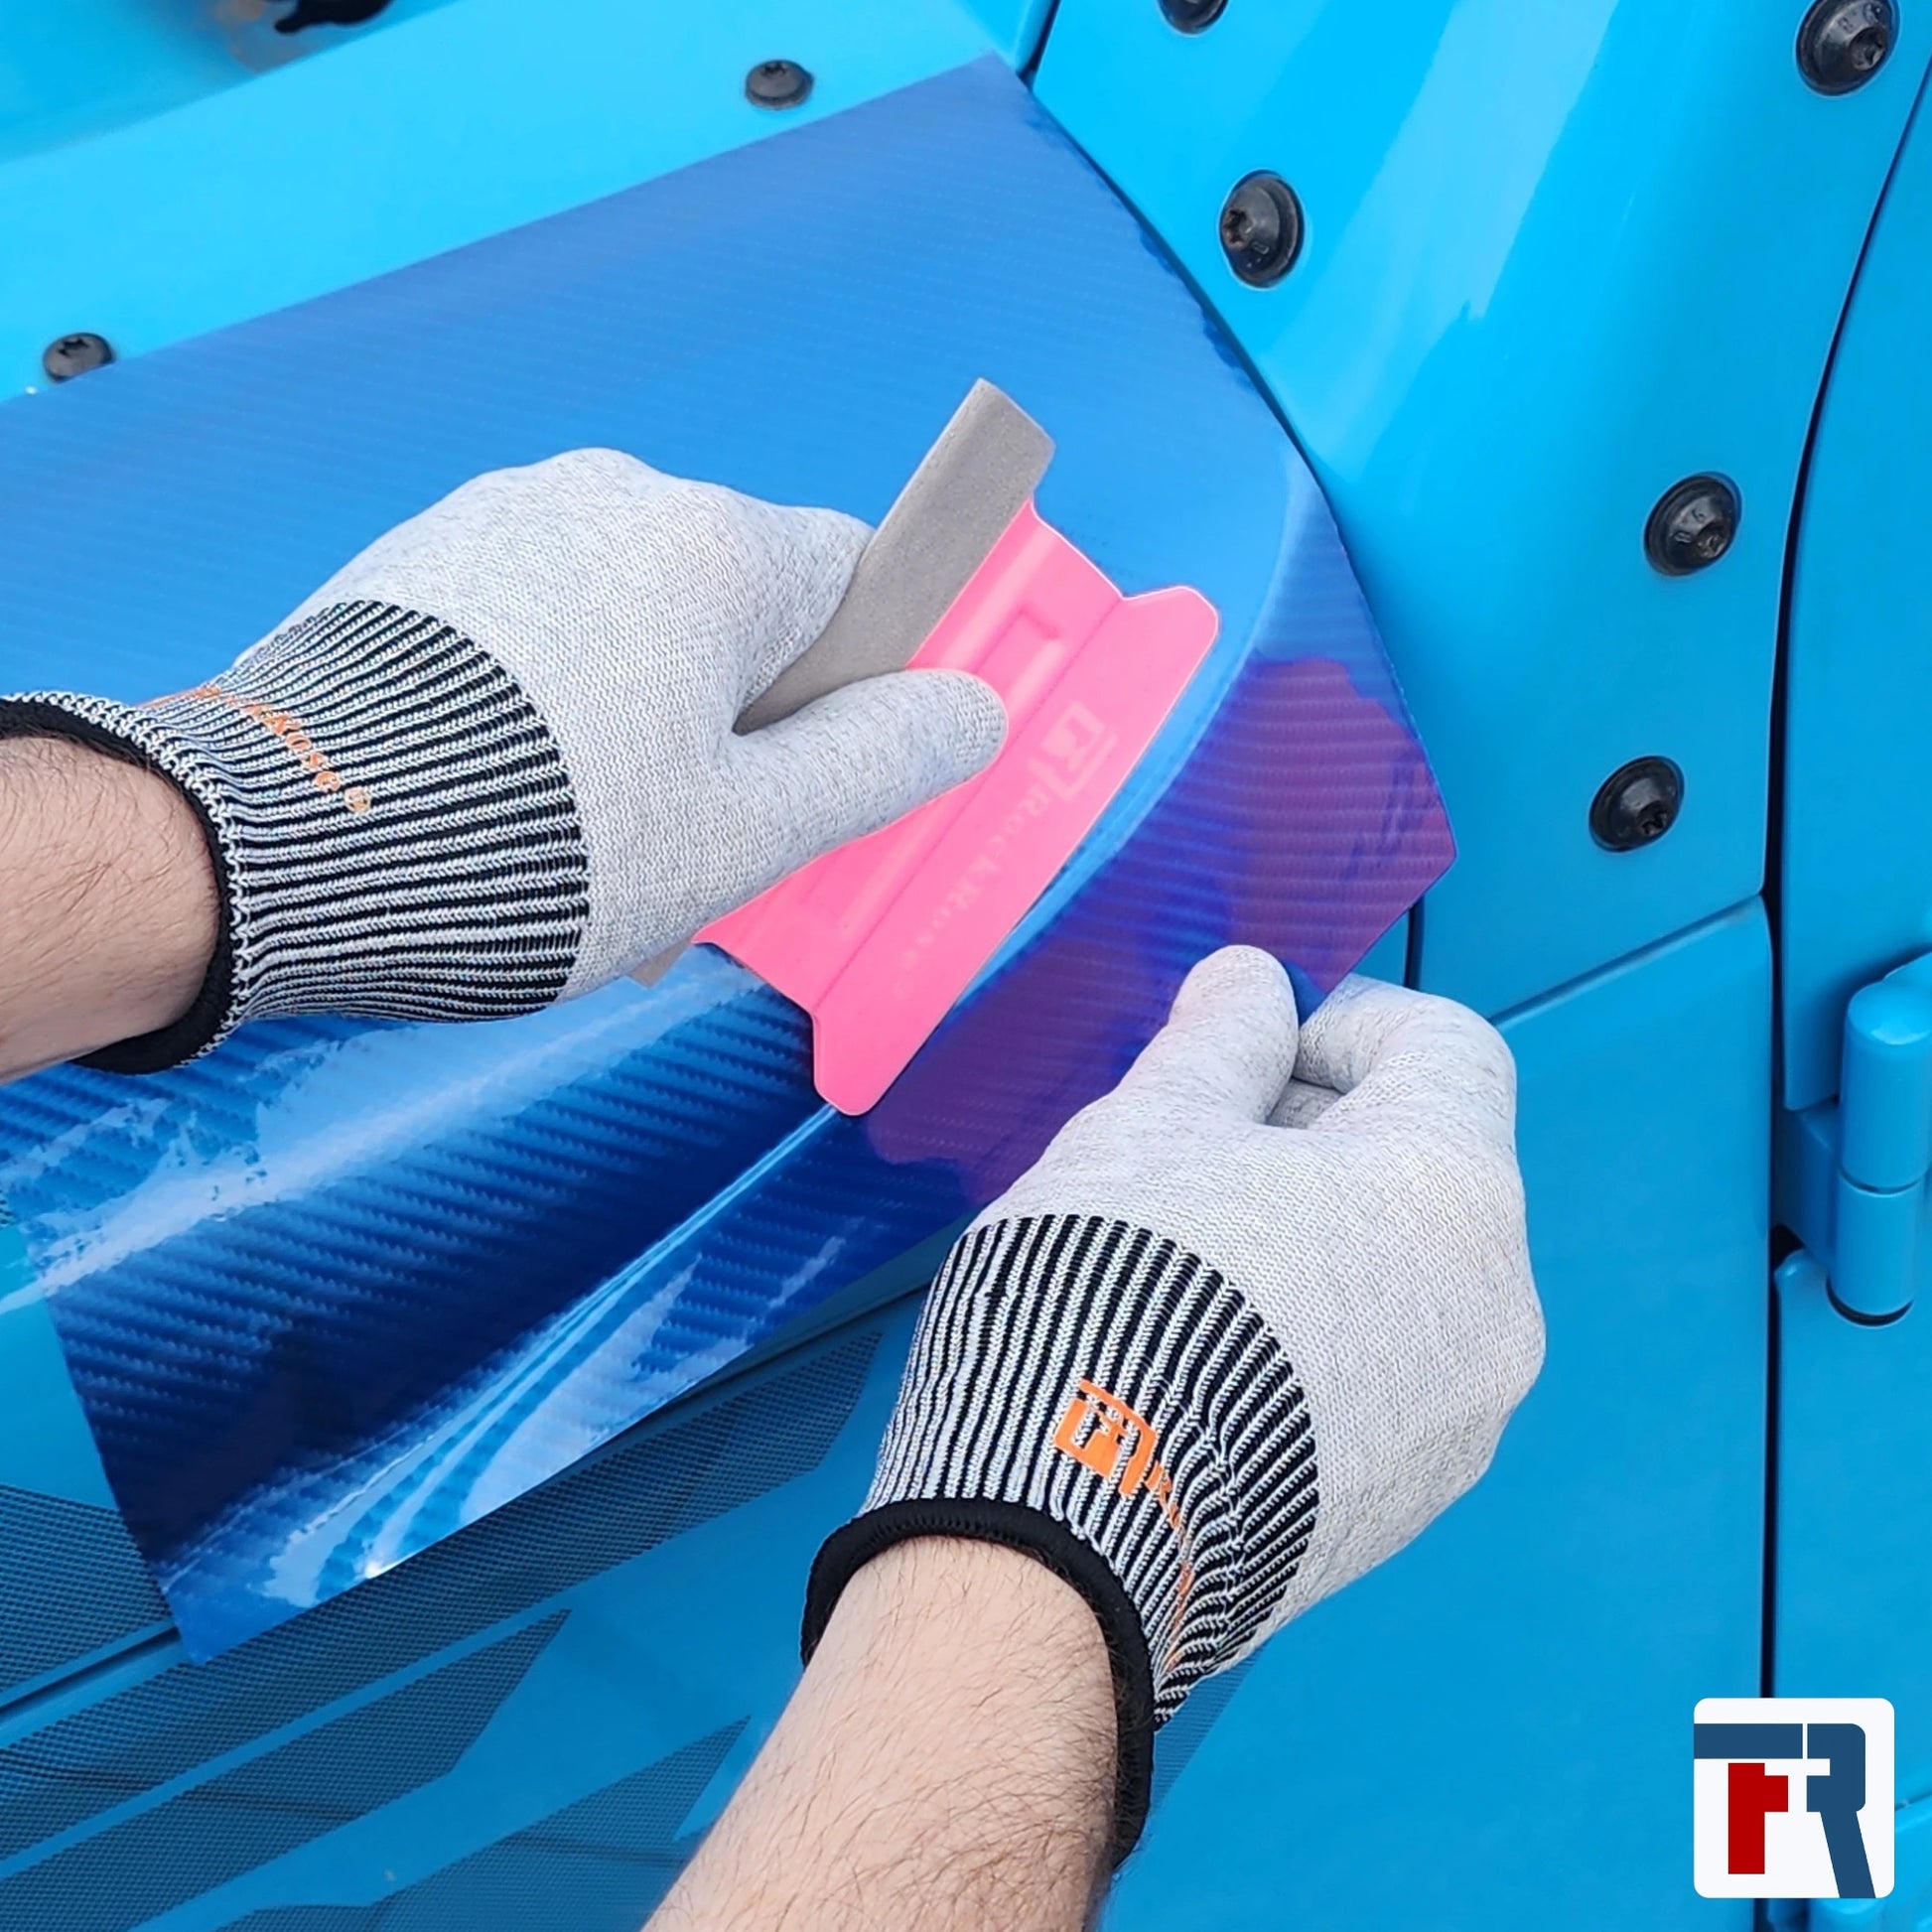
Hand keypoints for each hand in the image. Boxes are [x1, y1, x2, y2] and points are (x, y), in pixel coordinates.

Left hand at [0, 450, 1003, 1071]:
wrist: (282, 848)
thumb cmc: (542, 847)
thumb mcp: (748, 833)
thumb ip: (881, 763)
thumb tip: (972, 709)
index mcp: (716, 548)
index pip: (862, 574)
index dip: (871, 677)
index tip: (836, 763)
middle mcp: (612, 497)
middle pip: (741, 602)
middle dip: (743, 714)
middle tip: (696, 835)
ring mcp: (500, 519)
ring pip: (632, 616)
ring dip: (644, 709)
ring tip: (580, 831)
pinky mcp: (416, 564)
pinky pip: (536, 621)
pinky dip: (551, 696)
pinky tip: (503, 788)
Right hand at [805, 946, 1541, 1856]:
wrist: (1065, 1538)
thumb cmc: (1109, 1306)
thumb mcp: (1149, 1125)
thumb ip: (1219, 1036)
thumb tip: (1253, 986)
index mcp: (1452, 1192)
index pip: (1444, 1047)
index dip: (1341, 1019)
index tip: (1249, 1041)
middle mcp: (1493, 1312)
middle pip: (1421, 1166)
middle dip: (1308, 1133)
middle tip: (1183, 1148)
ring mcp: (1456, 1426)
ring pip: (1397, 1277)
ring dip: (1307, 1238)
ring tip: (1177, 1259)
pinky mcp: (1400, 1508)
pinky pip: (1376, 1379)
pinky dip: (1308, 1340)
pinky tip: (1193, 1358)